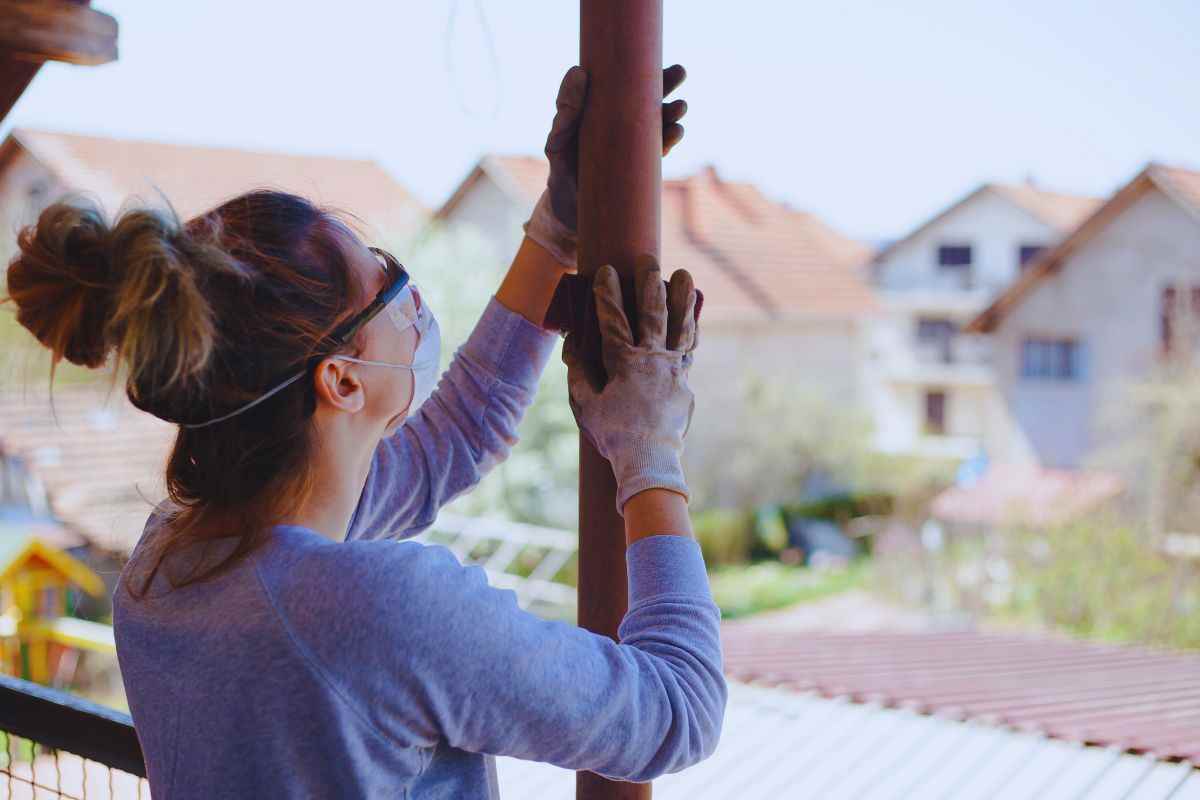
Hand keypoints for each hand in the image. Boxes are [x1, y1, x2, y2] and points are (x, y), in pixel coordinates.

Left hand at [524, 65, 688, 268]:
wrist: (570, 216)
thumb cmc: (562, 172)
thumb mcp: (557, 141)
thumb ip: (566, 112)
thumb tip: (578, 71)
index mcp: (605, 112)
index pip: (627, 85)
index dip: (644, 69)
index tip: (654, 57)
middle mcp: (624, 125)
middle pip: (650, 99)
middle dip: (667, 85)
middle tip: (679, 74)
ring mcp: (635, 146)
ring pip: (659, 122)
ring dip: (672, 113)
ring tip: (679, 106)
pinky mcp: (643, 168)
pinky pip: (660, 150)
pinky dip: (669, 139)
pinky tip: (676, 131)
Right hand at [563, 255, 696, 513]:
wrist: (650, 461)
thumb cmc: (614, 435)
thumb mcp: (587, 405)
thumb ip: (580, 374)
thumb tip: (573, 349)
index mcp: (624, 363)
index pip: (613, 319)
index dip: (608, 293)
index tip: (606, 270)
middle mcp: (652, 359)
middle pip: (652, 312)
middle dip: (649, 282)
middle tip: (648, 260)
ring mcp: (673, 369)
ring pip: (679, 324)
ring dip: (681, 297)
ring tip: (683, 274)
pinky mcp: (684, 381)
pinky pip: (688, 347)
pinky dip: (689, 329)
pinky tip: (690, 315)